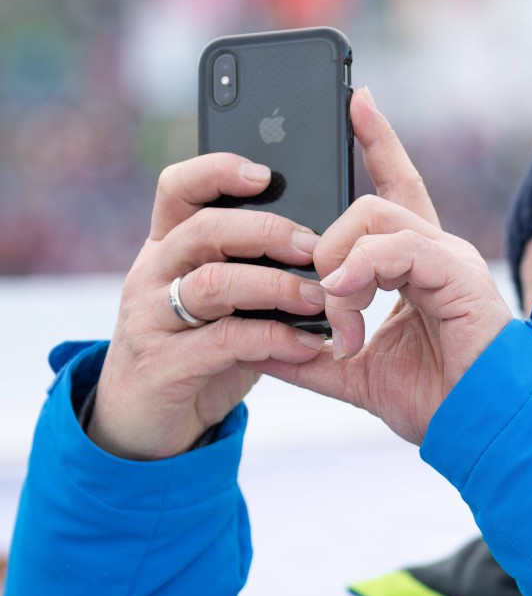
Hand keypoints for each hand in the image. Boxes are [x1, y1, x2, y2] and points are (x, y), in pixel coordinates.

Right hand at [88, 159, 332, 459]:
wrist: (144, 423)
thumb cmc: (197, 352)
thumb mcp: (221, 305)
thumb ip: (253, 272)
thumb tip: (323, 249)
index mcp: (166, 249)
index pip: (178, 189)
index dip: (218, 172)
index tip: (266, 173)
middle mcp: (152, 275)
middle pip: (203, 230)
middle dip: (266, 232)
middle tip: (315, 247)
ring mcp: (151, 320)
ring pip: (214, 284)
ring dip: (277, 287)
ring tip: (322, 301)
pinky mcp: (163, 366)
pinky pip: (225, 342)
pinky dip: (275, 340)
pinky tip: (309, 346)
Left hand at [256, 90, 512, 444]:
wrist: (481, 427)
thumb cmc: (434, 398)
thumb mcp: (353, 374)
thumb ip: (308, 356)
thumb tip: (257, 343)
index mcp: (413, 266)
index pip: (392, 190)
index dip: (377, 144)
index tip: (356, 101)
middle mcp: (434, 252)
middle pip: (371, 200)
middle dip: (326, 241)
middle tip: (318, 299)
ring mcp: (448, 258)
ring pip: (376, 215)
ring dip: (338, 263)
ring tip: (336, 315)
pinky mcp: (458, 273)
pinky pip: (399, 246)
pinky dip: (362, 268)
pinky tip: (345, 297)